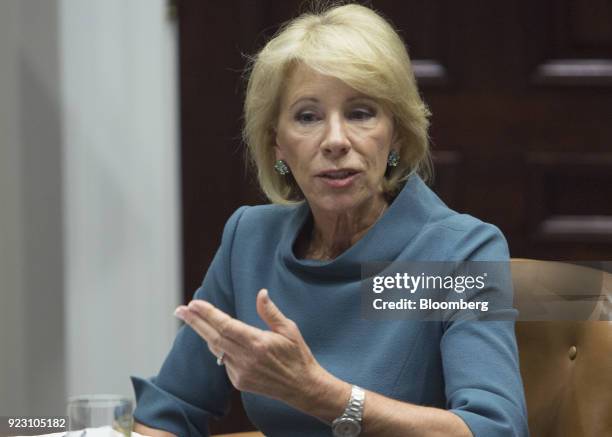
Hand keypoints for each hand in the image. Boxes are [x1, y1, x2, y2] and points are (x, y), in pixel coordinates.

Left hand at [174, 289, 324, 406]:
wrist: (301, 387)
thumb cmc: (297, 355)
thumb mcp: (289, 330)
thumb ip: (271, 312)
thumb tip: (261, 293)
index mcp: (258, 343)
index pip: (225, 325)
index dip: (208, 314)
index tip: (194, 304)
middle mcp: (246, 358)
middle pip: (213, 336)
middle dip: (194, 322)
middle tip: (179, 309)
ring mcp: (241, 372)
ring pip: (216, 348)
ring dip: (204, 333)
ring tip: (191, 318)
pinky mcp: (239, 382)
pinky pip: (224, 361)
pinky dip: (220, 348)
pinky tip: (217, 338)